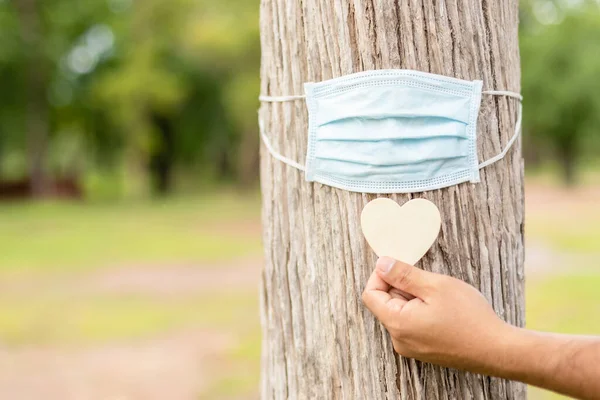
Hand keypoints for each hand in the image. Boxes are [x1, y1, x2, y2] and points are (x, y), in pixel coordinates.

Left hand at [362, 256, 511, 371]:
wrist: (497, 349)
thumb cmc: (470, 317)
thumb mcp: (435, 286)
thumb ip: (403, 274)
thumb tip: (381, 264)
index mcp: (397, 324)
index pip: (370, 294)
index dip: (381, 276)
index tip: (400, 266)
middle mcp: (399, 340)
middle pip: (385, 303)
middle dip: (401, 286)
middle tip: (427, 281)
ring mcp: (411, 347)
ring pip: (400, 312)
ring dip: (413, 298)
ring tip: (438, 297)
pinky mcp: (424, 349)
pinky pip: (412, 324)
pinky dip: (421, 310)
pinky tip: (443, 309)